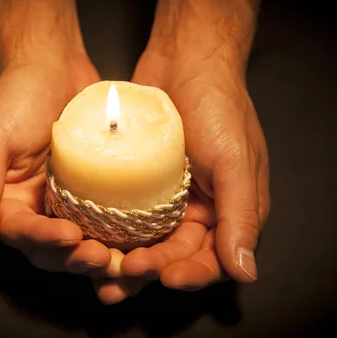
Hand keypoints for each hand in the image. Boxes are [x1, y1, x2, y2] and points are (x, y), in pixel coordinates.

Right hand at [0, 52, 119, 276]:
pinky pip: (109, 218)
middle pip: (55, 250)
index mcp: (6, 201)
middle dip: (78, 258)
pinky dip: (122, 233)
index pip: (22, 234)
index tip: (70, 237)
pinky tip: (142, 238)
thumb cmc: (16, 93)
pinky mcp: (97, 189)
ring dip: (103, 255)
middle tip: (104, 259)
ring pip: (85, 241)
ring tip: (126, 260)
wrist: (52, 62)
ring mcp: (70, 200)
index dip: (44, 242)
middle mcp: (37, 206)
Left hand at [94, 44, 270, 302]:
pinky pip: (126, 216)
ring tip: (101, 276)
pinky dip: (112, 233)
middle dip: (150, 270)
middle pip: (175, 256)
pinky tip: (91, 242)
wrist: (186, 59)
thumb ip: (240, 216)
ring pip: (147, 242)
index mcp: (231, 211)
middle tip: (122, 278)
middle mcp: (201, 210)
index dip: (191, 274)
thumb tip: (246, 274)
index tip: (167, 278)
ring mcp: (168, 198)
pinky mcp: (141, 184)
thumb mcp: (235, 161)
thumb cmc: (219, 105)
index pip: (214, 259)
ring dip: (125, 261)